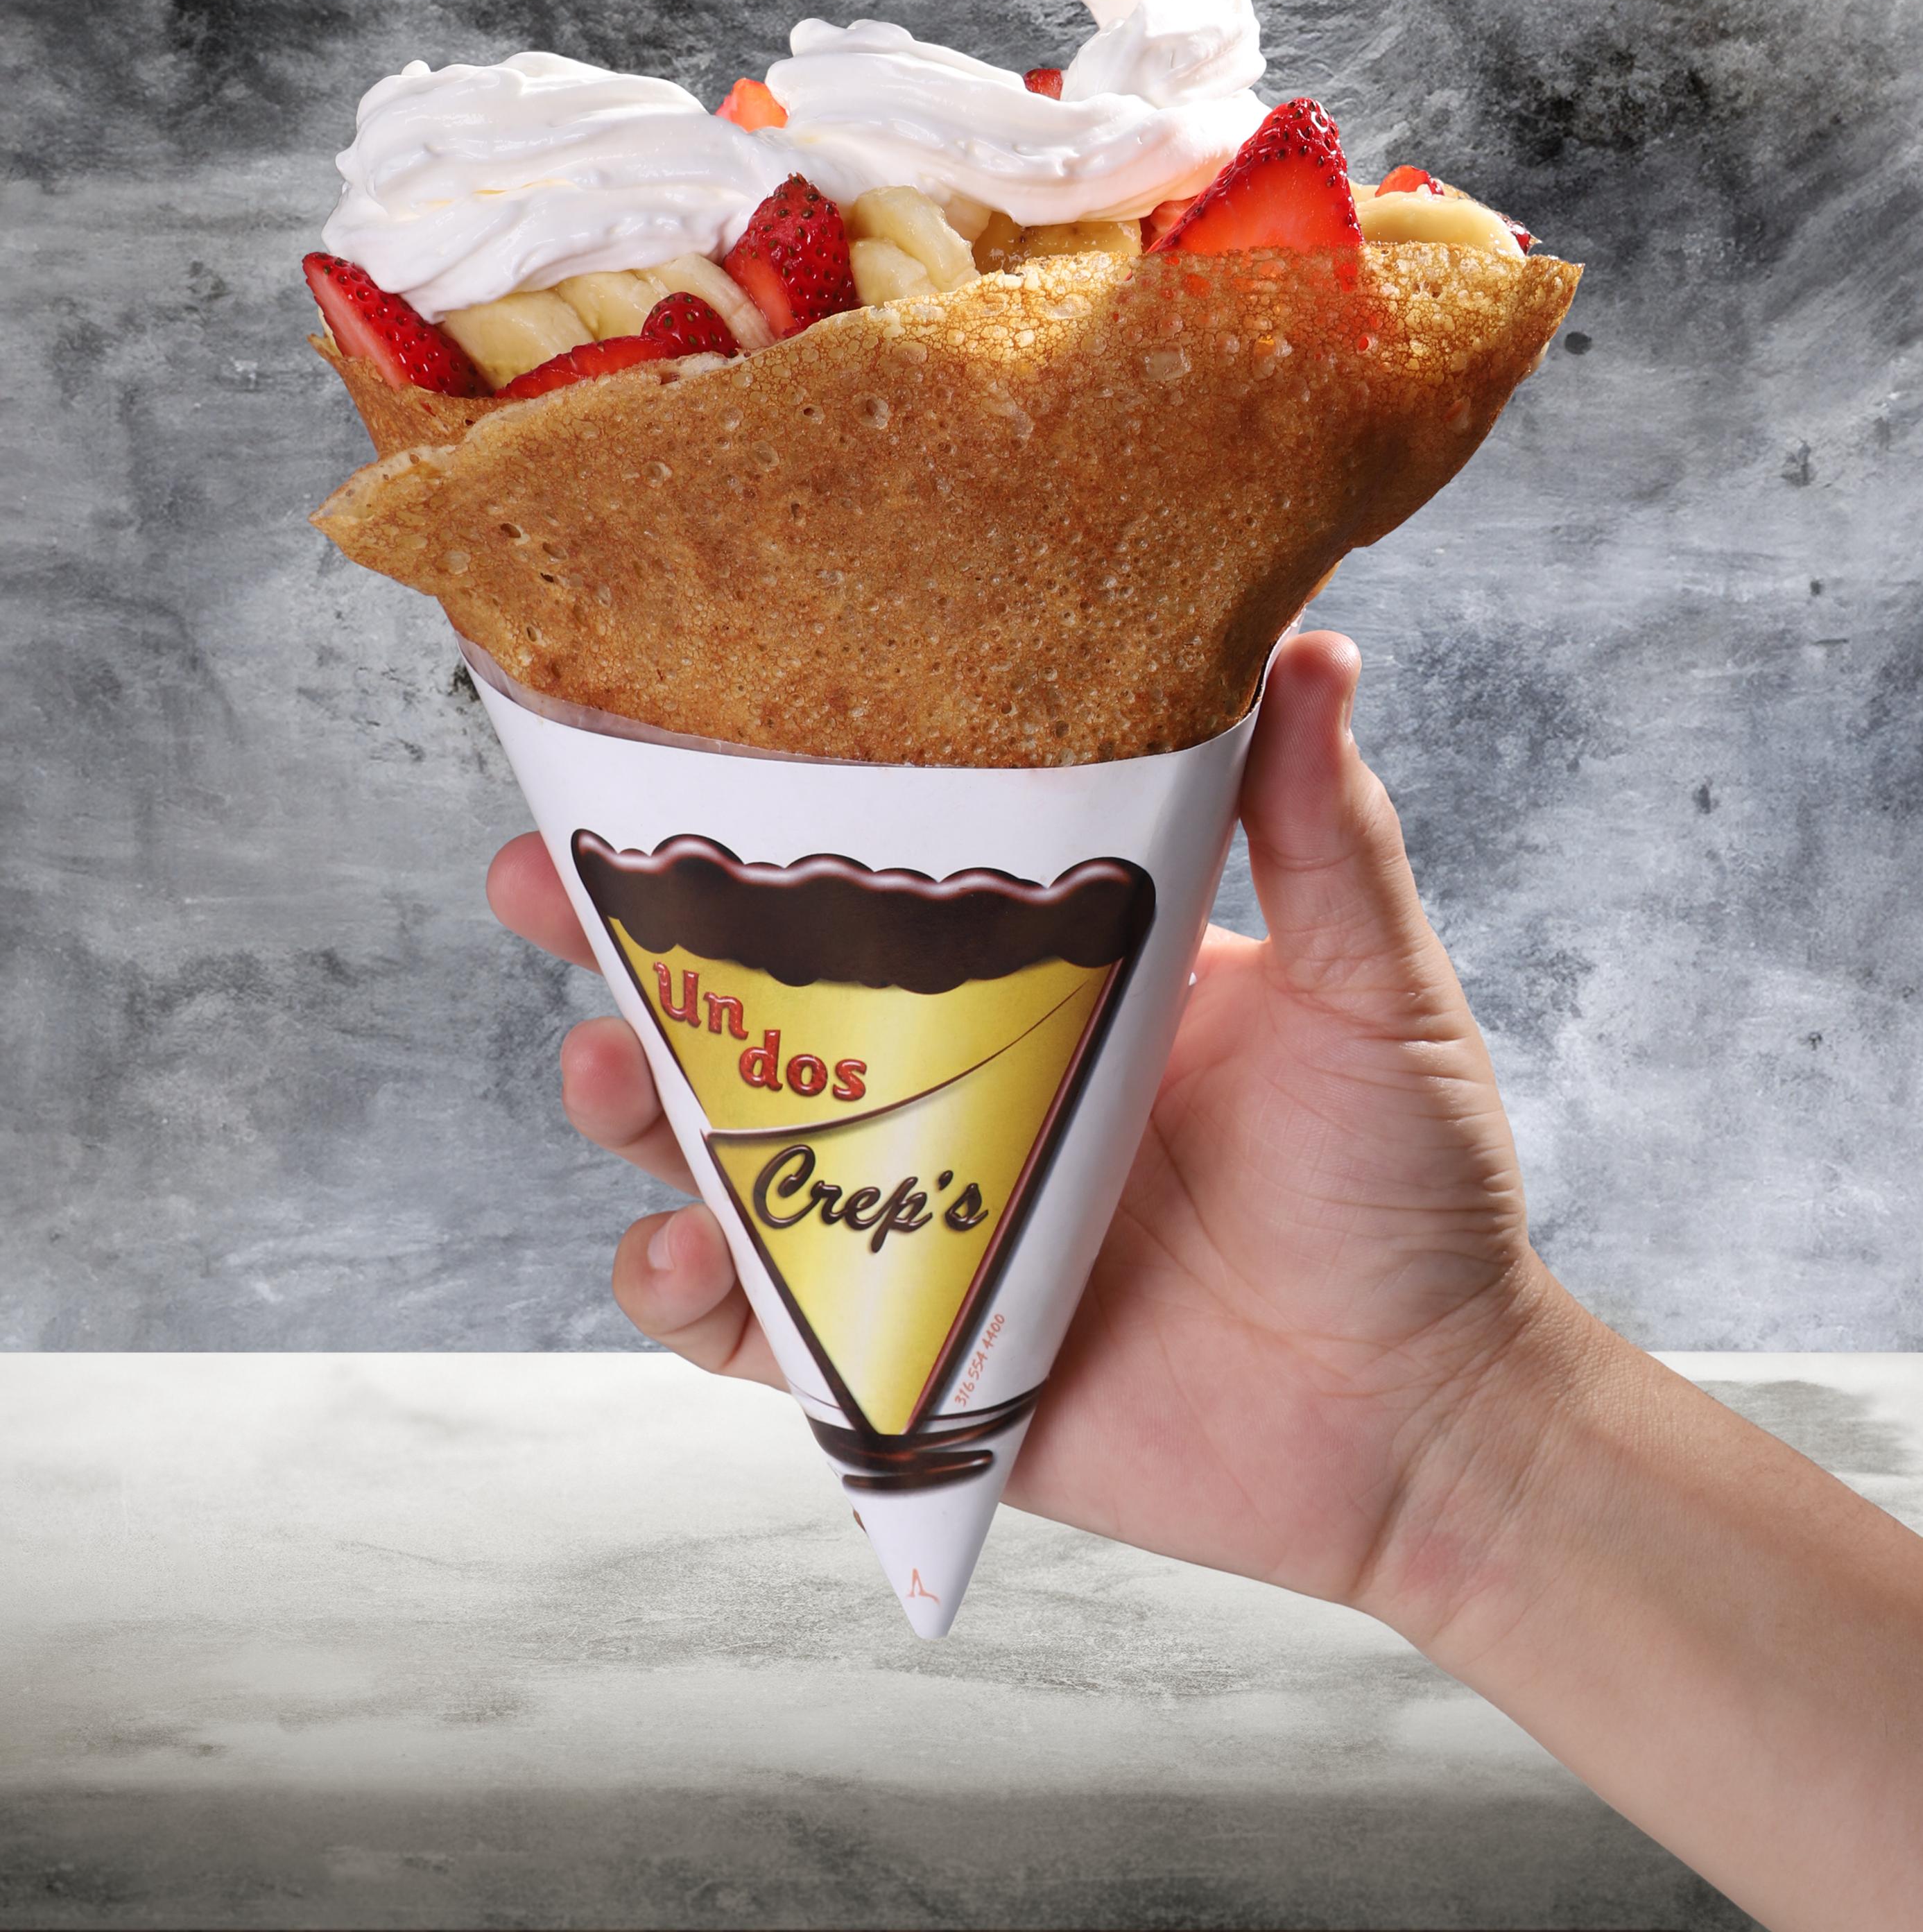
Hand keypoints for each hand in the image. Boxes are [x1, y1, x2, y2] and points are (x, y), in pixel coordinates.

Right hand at [490, 630, 1922, 1921]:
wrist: (1425, 1418)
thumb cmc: (1410, 1190)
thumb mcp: (1367, 987)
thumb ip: (1322, 835)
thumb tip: (1310, 643)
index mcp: (1034, 980)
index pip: (858, 880)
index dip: (743, 822)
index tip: (641, 752)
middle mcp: (950, 1089)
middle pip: (740, 1007)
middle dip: (616, 945)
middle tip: (537, 886)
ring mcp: (913, 1230)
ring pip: (713, 1156)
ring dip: (628, 1107)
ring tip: (611, 1069)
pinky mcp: (906, 1363)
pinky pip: (754, 1335)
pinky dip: (689, 1298)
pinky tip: (685, 1253)